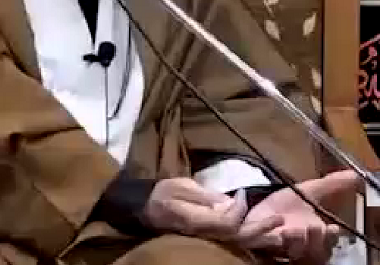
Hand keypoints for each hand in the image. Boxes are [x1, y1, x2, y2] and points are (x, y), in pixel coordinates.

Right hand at [142, 177, 281, 242]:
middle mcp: (206, 234)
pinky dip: (251, 241)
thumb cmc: (164, 193)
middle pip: (237, 237)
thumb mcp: (181, 186)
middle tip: (279, 219)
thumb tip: (229, 201)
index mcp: (197, 221)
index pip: (227, 223)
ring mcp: (209, 239)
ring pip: (239, 244)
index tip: (242, 193)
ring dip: (260, 239)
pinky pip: (235, 243)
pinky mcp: (212, 239)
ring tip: (280, 235)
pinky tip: (264, 239)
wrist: (148, 209)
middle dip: (259, 229)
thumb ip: (205, 195)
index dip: (239, 210)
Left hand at [237, 170, 360, 263]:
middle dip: (315, 241)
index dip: (330, 239)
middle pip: (312, 253)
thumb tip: (354, 175)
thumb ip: (330, 186)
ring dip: (294, 242)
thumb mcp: (307, 192)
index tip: (333, 228)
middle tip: (314, 227)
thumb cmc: (284, 205)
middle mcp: (298, 246)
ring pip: (291, 253)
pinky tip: (272, 220)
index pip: (327, 244)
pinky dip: (266, 232)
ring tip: (292, 229)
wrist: (256, 208)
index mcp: (313, 236)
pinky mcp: (256, 242)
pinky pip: (261, 242)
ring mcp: (277, 247)